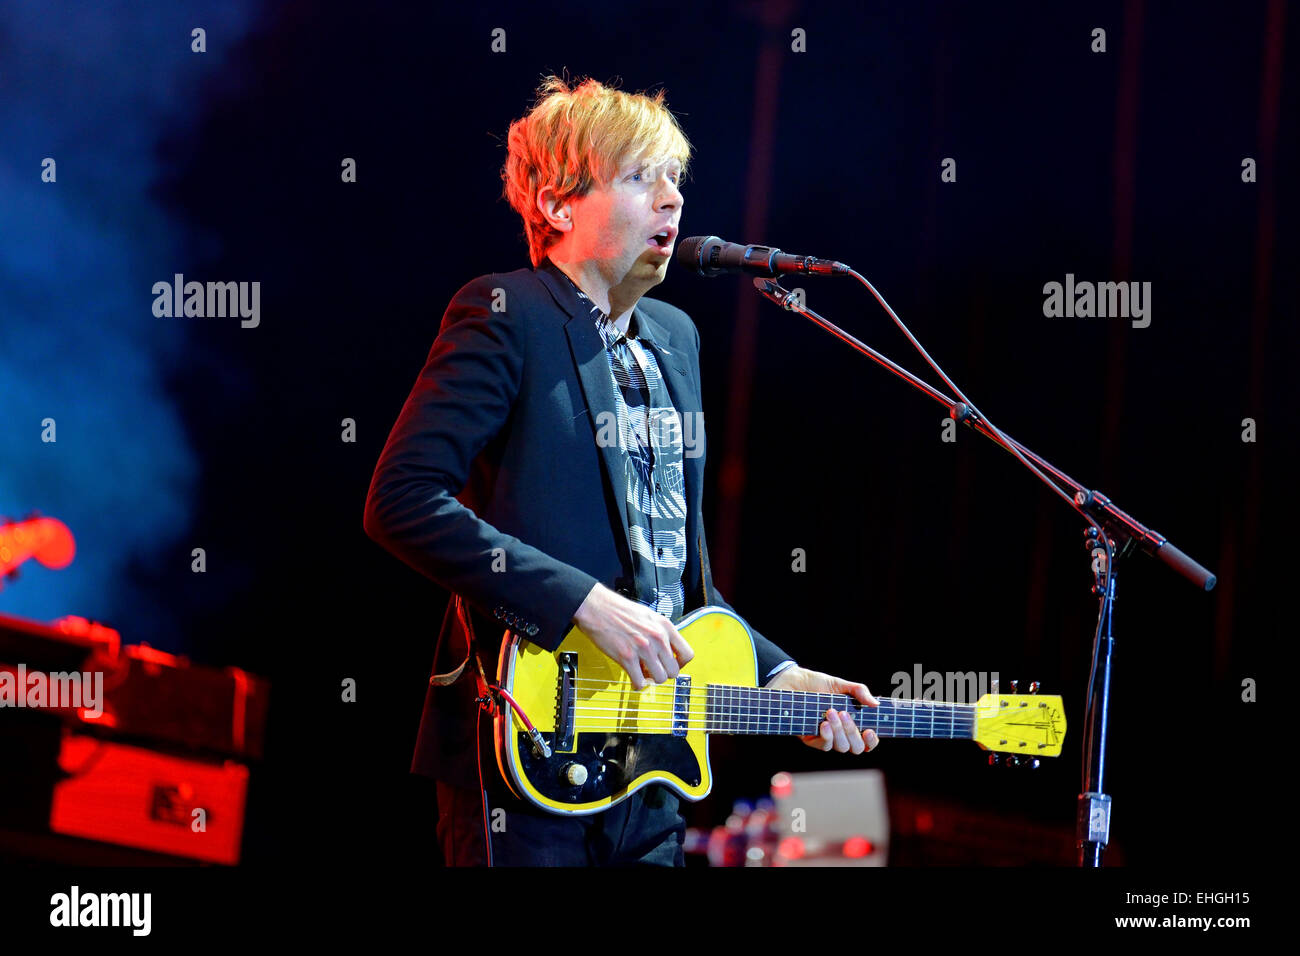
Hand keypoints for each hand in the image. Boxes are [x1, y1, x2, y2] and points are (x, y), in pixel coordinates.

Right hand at [572, 583, 693, 689]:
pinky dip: (637, 684)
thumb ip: (660, 632)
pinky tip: (633, 678)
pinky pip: (639, 681)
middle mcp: (657, 638)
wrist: (597, 607)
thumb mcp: (649, 616)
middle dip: (664, 673)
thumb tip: (667, 650)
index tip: (672, 664)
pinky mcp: (626, 657)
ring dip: (651, 679)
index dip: (680, 664)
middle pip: (674, 671)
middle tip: (654, 670)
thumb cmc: (619, 610)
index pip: (687, 654)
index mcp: (664, 626)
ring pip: (659, 678)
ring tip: (643, 673)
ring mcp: (643, 649)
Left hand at [766, 666, 879, 752]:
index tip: (869, 730)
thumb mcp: (839, 684)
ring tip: (831, 712)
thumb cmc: (816, 683)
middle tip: (844, 714)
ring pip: (841, 747)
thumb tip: (876, 704)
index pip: (867, 740)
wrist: (792, 682)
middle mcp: (840, 733)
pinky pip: (824, 746)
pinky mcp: (811, 739)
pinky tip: (824, 724)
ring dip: (840, 731)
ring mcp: (826, 737)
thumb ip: (859, 691)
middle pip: (856, 747)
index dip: (872, 741)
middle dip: (853, 732)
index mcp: (851, 721)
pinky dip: (827, 736)